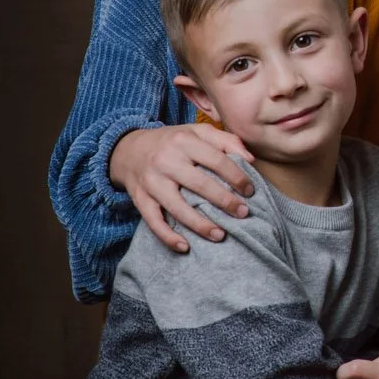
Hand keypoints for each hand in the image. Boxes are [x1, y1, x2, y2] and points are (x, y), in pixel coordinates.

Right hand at [109, 125, 255, 251]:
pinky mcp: (139, 199)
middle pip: (200, 184)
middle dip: (225, 201)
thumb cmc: (172, 142)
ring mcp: (151, 182)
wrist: (128, 149)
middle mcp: (166, 161)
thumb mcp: (197, 131)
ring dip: (200, 224)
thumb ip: (225, 140)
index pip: (217, 160)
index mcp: (184, 142)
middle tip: (243, 213)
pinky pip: (153, 221)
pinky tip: (185, 247)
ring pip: (177, 207)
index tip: (251, 191)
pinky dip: (167, 236)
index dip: (237, 177)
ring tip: (220, 235)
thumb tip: (251, 159)